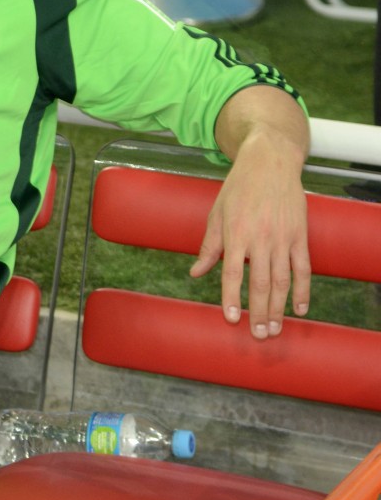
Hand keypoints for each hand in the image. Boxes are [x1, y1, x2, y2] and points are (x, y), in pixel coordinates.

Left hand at [189, 142, 311, 338]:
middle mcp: (260, 239)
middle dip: (259, 312)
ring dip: (279, 308)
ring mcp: (283, 238)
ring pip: (283, 281)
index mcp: (235, 233)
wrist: (269, 163)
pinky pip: (304, 269)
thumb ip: (208, 247)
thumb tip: (195, 273)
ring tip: (275, 329)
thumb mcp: (216, 214)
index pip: (232, 273)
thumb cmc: (238, 189)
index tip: (231, 319)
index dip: (231, 297)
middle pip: (260, 283)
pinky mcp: (300, 236)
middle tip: (257, 336)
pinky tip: (300, 309)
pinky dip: (304, 290)